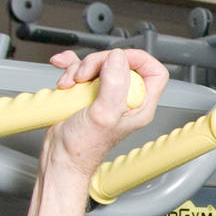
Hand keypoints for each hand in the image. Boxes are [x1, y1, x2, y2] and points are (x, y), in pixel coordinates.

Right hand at [46, 48, 168, 175]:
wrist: (61, 157)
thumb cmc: (84, 148)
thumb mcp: (103, 115)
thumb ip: (114, 85)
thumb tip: (117, 58)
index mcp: (140, 106)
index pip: (154, 72)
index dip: (138, 59)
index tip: (117, 59)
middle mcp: (125, 99)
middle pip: (121, 62)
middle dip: (98, 63)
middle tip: (85, 76)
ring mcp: (106, 95)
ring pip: (98, 64)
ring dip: (79, 68)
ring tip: (71, 84)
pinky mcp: (88, 93)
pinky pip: (81, 70)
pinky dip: (70, 68)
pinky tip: (63, 74)